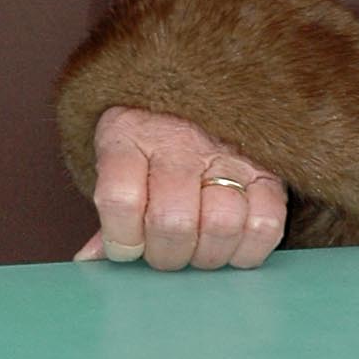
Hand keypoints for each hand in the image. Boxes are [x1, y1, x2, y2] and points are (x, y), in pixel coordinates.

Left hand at [78, 106, 287, 271]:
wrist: (193, 97)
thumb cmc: (149, 143)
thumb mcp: (118, 162)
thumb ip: (111, 213)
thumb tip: (90, 260)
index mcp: (128, 135)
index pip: (119, 200)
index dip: (121, 239)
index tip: (125, 247)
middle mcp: (178, 140)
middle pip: (173, 222)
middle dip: (165, 256)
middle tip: (164, 252)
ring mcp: (227, 153)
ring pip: (220, 225)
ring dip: (206, 256)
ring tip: (196, 249)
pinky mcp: (268, 170)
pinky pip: (265, 225)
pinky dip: (246, 250)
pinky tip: (229, 244)